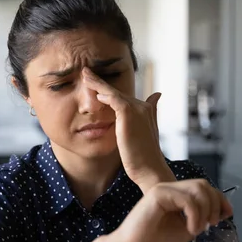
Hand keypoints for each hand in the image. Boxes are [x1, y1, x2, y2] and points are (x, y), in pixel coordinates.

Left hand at [82, 67, 174, 190]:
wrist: (149, 169)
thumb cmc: (144, 156)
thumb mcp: (145, 133)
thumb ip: (148, 114)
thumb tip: (157, 95)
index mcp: (145, 109)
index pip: (122, 96)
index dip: (107, 89)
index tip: (94, 82)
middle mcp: (142, 106)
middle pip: (116, 91)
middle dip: (99, 82)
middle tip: (85, 72)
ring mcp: (137, 109)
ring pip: (113, 93)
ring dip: (97, 84)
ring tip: (85, 76)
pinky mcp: (129, 114)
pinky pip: (114, 100)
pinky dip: (105, 95)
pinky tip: (96, 93)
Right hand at [85, 179, 232, 241]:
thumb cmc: (154, 241)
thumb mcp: (186, 228)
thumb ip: (201, 217)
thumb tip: (222, 211)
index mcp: (175, 194)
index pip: (204, 187)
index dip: (219, 199)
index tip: (226, 215)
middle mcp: (169, 188)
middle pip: (203, 184)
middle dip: (215, 204)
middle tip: (211, 224)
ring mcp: (163, 189)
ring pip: (198, 189)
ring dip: (205, 210)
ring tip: (198, 228)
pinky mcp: (158, 194)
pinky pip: (187, 199)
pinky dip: (195, 215)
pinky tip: (191, 229)